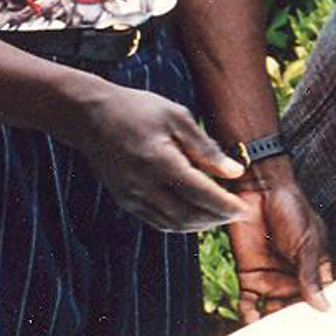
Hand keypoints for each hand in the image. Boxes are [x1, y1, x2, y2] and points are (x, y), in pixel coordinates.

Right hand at [71, 81, 249, 232]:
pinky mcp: (125, 200)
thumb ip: (206, 147)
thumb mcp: (177, 117)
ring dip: (200, 225)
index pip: (201, 195)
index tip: (245, 209)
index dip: (226, 207)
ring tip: (220, 216)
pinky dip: (179, 223)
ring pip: (173, 224)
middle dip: (217, 219)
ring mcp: (132, 196)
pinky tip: (194, 215)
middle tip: (236, 214)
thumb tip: (235, 172)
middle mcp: (145, 185)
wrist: (91, 117)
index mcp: (161, 162)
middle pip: (189, 216)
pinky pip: (157, 221)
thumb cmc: (138, 110)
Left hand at [229, 160, 331, 321]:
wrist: (259, 191)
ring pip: (271, 312)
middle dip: (292, 328)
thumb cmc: (292, 210)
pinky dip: (248, 317)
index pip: (319, 299)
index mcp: (315, 269)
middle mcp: (294, 278)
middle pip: (294, 311)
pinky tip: (249, 329)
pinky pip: (248, 304)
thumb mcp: (307, 243)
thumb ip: (310, 276)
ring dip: (269, 327)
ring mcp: (271, 278)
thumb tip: (324, 308)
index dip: (318, 318)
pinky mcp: (248, 276)